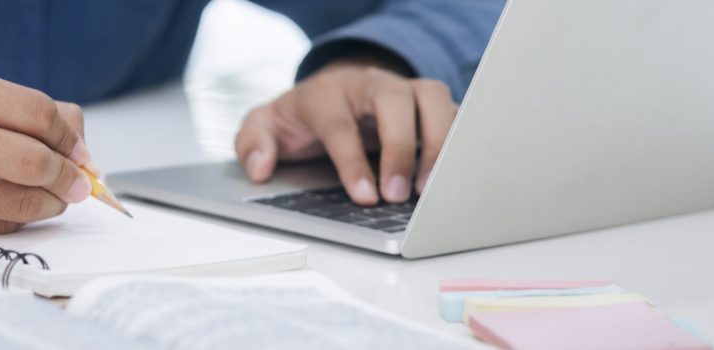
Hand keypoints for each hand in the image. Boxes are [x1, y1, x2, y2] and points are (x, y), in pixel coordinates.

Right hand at [0, 64, 91, 233]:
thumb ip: (20, 107)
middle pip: (27, 162)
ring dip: (49, 203)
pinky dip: (18, 218)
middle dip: (66, 175)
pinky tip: (21, 206)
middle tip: (78, 180)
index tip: (78, 147)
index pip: (32, 113)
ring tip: (57, 195)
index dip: (68, 134)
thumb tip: (78, 137)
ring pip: (13, 203)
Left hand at [235, 56, 456, 205]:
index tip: (365, 196)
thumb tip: (259, 168)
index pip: (341, 125)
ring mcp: (404, 90)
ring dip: (439, 143)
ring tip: (431, 189)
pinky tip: (454, 176)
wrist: (332, 90)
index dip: (353, 162)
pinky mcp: (429, 104)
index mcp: (327, 94)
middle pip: (395, 102)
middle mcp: (370, 85)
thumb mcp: (266, 125)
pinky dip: (460, 142)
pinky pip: (455, 114)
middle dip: (400, 148)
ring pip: (433, 100)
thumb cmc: (303, 116)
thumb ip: (253, 142)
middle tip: (398, 195)